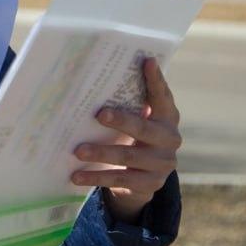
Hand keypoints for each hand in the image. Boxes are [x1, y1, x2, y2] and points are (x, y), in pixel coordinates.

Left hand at [71, 57, 181, 223]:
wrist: (144, 180)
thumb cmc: (134, 139)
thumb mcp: (137, 122)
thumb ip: (128, 105)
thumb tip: (93, 81)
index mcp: (167, 118)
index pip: (163, 96)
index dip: (156, 80)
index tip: (147, 61)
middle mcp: (169, 140)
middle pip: (144, 128)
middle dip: (121, 121)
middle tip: (99, 114)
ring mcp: (161, 164)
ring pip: (128, 156)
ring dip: (101, 152)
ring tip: (78, 150)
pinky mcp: (149, 184)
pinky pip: (119, 179)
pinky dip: (96, 177)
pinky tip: (76, 176)